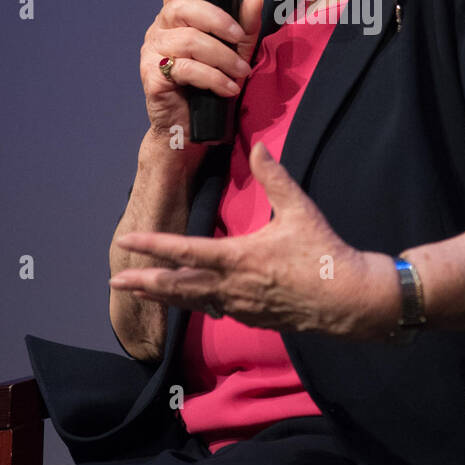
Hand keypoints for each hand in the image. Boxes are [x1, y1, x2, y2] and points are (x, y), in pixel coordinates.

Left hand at [109, 141, 399, 339]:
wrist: (349, 299)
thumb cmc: (324, 253)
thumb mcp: (299, 210)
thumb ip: (274, 177)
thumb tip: (258, 146)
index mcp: (239, 258)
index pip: (185, 251)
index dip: (153, 246)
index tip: (128, 242)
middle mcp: (232, 286)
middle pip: (179, 286)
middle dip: (145, 282)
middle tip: (115, 280)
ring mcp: (241, 307)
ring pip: (193, 302)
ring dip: (165, 296)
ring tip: (141, 291)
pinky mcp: (253, 318)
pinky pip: (216, 310)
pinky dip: (197, 303)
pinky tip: (191, 300)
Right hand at [141, 0, 263, 146]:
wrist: (191, 131)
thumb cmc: (211, 88)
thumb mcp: (235, 54)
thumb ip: (244, 28)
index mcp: (175, 19)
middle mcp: (159, 31)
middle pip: (182, 8)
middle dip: (217, 19)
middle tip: (239, 37)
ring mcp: (152, 54)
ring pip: (189, 41)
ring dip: (223, 56)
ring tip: (242, 72)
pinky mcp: (152, 77)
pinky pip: (186, 68)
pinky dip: (214, 78)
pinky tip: (229, 88)